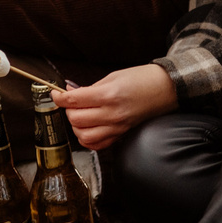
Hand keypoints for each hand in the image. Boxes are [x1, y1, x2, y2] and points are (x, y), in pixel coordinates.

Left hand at [53, 64, 175, 151]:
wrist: (165, 89)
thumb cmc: (142, 79)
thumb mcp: (113, 77)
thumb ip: (90, 88)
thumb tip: (70, 93)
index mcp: (109, 95)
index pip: (74, 100)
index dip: (59, 97)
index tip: (56, 94)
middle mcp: (112, 114)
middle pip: (76, 119)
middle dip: (68, 110)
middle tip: (72, 103)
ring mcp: (117, 127)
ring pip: (84, 136)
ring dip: (77, 127)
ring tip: (80, 116)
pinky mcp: (121, 134)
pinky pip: (98, 145)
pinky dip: (88, 139)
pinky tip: (88, 129)